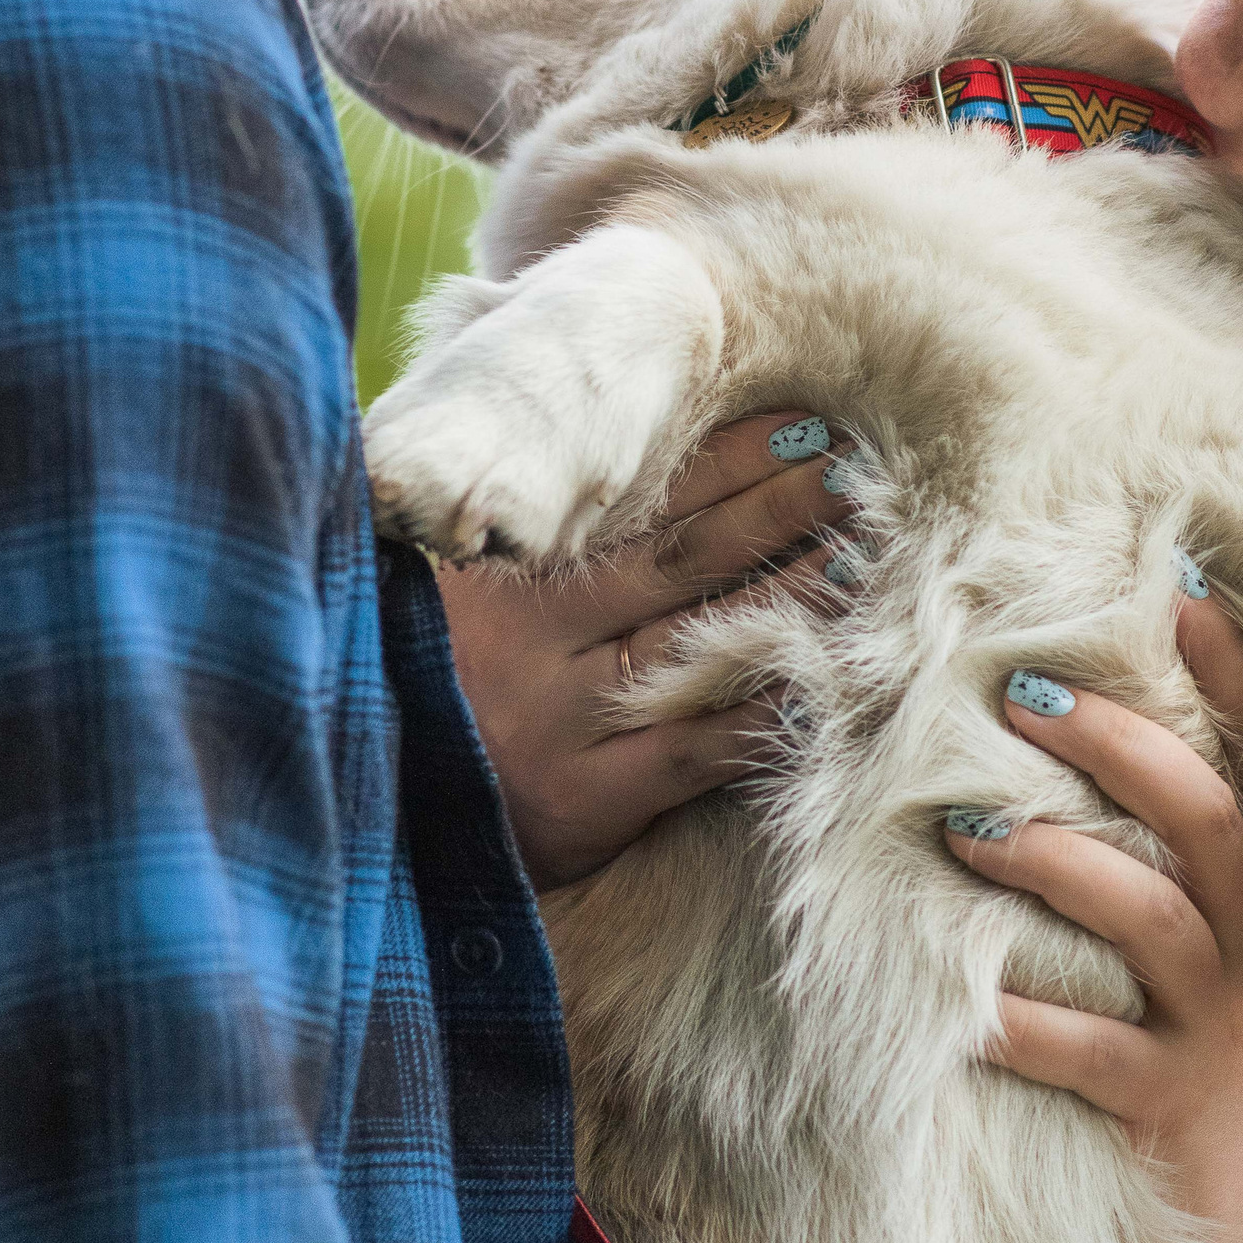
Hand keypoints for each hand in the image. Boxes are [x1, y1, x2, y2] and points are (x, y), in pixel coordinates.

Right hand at [439, 412, 852, 891]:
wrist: (379, 820)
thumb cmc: (431, 686)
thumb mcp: (454, 595)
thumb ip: (525, 532)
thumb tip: (623, 445)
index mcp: (501, 566)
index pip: (633, 496)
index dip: (724, 457)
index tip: (798, 422)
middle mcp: (528, 632)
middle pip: (681, 555)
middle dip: (778, 507)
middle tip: (856, 471)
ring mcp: (558, 715)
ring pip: (701, 639)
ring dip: (792, 593)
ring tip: (862, 553)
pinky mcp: (583, 796)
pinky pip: (698, 746)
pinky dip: (766, 710)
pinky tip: (827, 680)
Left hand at [944, 595, 1242, 1242]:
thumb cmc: (1205, 1076)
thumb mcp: (1200, 956)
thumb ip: (1148, 858)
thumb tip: (1043, 754)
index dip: (1224, 668)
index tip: (1174, 580)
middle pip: (1203, 813)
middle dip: (1116, 742)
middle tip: (1017, 692)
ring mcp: (1218, 1027)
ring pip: (1150, 919)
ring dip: (1054, 863)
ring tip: (966, 828)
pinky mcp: (1173, 1106)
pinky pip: (1095, 1052)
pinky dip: (1024, 1022)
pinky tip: (964, 1005)